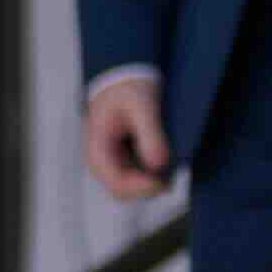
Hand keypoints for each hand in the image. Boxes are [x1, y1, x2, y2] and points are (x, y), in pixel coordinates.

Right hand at [79, 71, 179, 203]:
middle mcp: (101, 162)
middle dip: (149, 188)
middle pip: (123, 192)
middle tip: (174, 176)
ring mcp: (110, 163)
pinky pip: (136, 178)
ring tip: (173, 167)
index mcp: (98, 151)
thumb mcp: (142, 106)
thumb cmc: (128, 90)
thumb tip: (158, 165)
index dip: (144, 188)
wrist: (121, 79)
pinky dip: (152, 176)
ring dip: (152, 183)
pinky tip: (167, 163)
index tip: (167, 181)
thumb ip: (150, 135)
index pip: (118, 185)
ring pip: (130, 189)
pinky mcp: (122, 160)